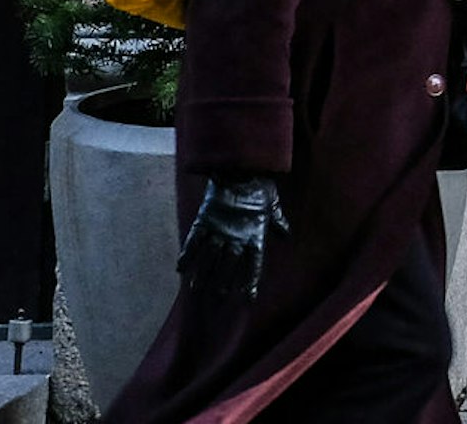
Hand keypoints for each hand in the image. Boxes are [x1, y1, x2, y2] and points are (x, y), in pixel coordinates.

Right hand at [177, 175, 286, 304]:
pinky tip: (180, 268)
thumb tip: (286, 235)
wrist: (243, 168)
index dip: (250, 282)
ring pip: (209, 258)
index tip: (247, 298)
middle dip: (224, 281)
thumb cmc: (261, 186)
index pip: (254, 265)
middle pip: (229, 266)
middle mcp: (237, 237)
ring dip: (203, 274)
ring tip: (196, 289)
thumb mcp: (273, 204)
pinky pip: (193, 241)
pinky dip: (187, 254)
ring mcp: (219, 229)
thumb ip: (278, 222)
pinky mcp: (204, 219)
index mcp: (255, 235)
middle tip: (218, 295)